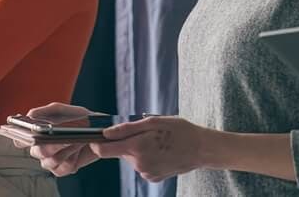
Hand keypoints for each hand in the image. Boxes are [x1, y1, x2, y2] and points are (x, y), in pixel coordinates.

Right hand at [25, 103, 100, 176]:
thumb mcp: (63, 110)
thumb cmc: (79, 118)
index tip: (28, 134)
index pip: (20, 140)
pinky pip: (61, 169)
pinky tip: (77, 149)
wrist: (100, 129)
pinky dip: (71, 159)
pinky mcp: (63, 168)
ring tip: (75, 139)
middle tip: (59, 138)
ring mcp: (51, 160)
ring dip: (64, 150)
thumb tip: (30, 115)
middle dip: (48, 145)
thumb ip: (46, 111)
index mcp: (37, 134)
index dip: (20, 139)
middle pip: (36, 152)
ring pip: (48, 162)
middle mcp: (41, 149)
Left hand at [92, 116, 210, 182]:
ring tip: (159, 142)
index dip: (97, 143)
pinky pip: (142, 165)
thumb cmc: (180, 131)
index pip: (103, 151)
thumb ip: (127, 128)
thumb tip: (106, 133)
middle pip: (121, 152)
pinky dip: (148, 157)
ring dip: (139, 149)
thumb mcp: (154, 122)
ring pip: (132, 158)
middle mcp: (139, 164)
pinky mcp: (153, 178)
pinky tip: (162, 151)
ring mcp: (146, 173)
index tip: (97, 137)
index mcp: (137, 148)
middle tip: (147, 133)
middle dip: (128, 142)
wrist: (201, 149)